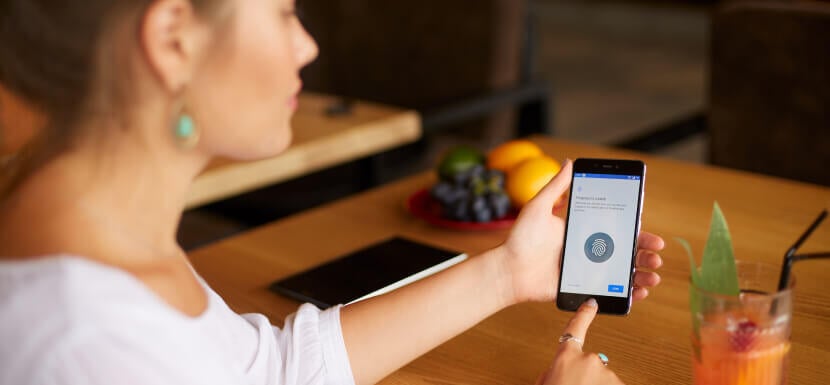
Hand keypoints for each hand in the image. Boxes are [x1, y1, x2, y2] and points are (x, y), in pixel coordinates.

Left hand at [499, 160, 664, 303]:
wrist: (507, 271)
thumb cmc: (520, 238)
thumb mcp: (538, 207)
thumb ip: (556, 187)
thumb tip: (570, 162)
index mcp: (581, 230)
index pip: (614, 227)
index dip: (634, 228)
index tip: (646, 226)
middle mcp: (587, 250)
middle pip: (625, 250)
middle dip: (645, 251)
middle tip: (657, 252)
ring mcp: (587, 270)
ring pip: (623, 271)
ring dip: (642, 272)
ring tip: (654, 273)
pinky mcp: (582, 288)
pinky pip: (611, 291)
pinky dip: (629, 292)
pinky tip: (641, 290)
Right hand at [535, 299, 623, 384]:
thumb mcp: (545, 382)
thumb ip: (554, 369)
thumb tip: (559, 368)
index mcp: (567, 356)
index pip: (575, 328)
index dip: (584, 314)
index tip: (591, 303)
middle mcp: (588, 360)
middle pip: (589, 361)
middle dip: (584, 373)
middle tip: (573, 384)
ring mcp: (606, 373)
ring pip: (601, 376)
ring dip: (594, 383)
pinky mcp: (618, 383)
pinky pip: (612, 383)